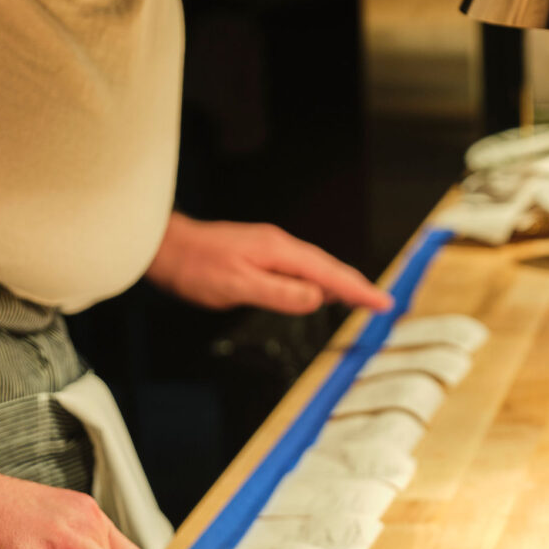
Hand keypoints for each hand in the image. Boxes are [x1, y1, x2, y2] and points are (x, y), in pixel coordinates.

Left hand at [147, 214, 392, 314]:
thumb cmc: (195, 266)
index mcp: (279, 252)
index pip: (329, 273)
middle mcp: (280, 245)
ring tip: (361, 299)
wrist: (165, 246)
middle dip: (357, 286)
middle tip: (382, 303)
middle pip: (328, 267)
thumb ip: (279, 293)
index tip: (382, 303)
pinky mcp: (261, 254)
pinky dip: (318, 280)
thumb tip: (316, 298)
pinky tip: (318, 291)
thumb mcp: (236, 286)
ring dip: (340, 283)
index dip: (358, 290)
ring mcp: (270, 248)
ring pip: (315, 267)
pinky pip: (299, 268)